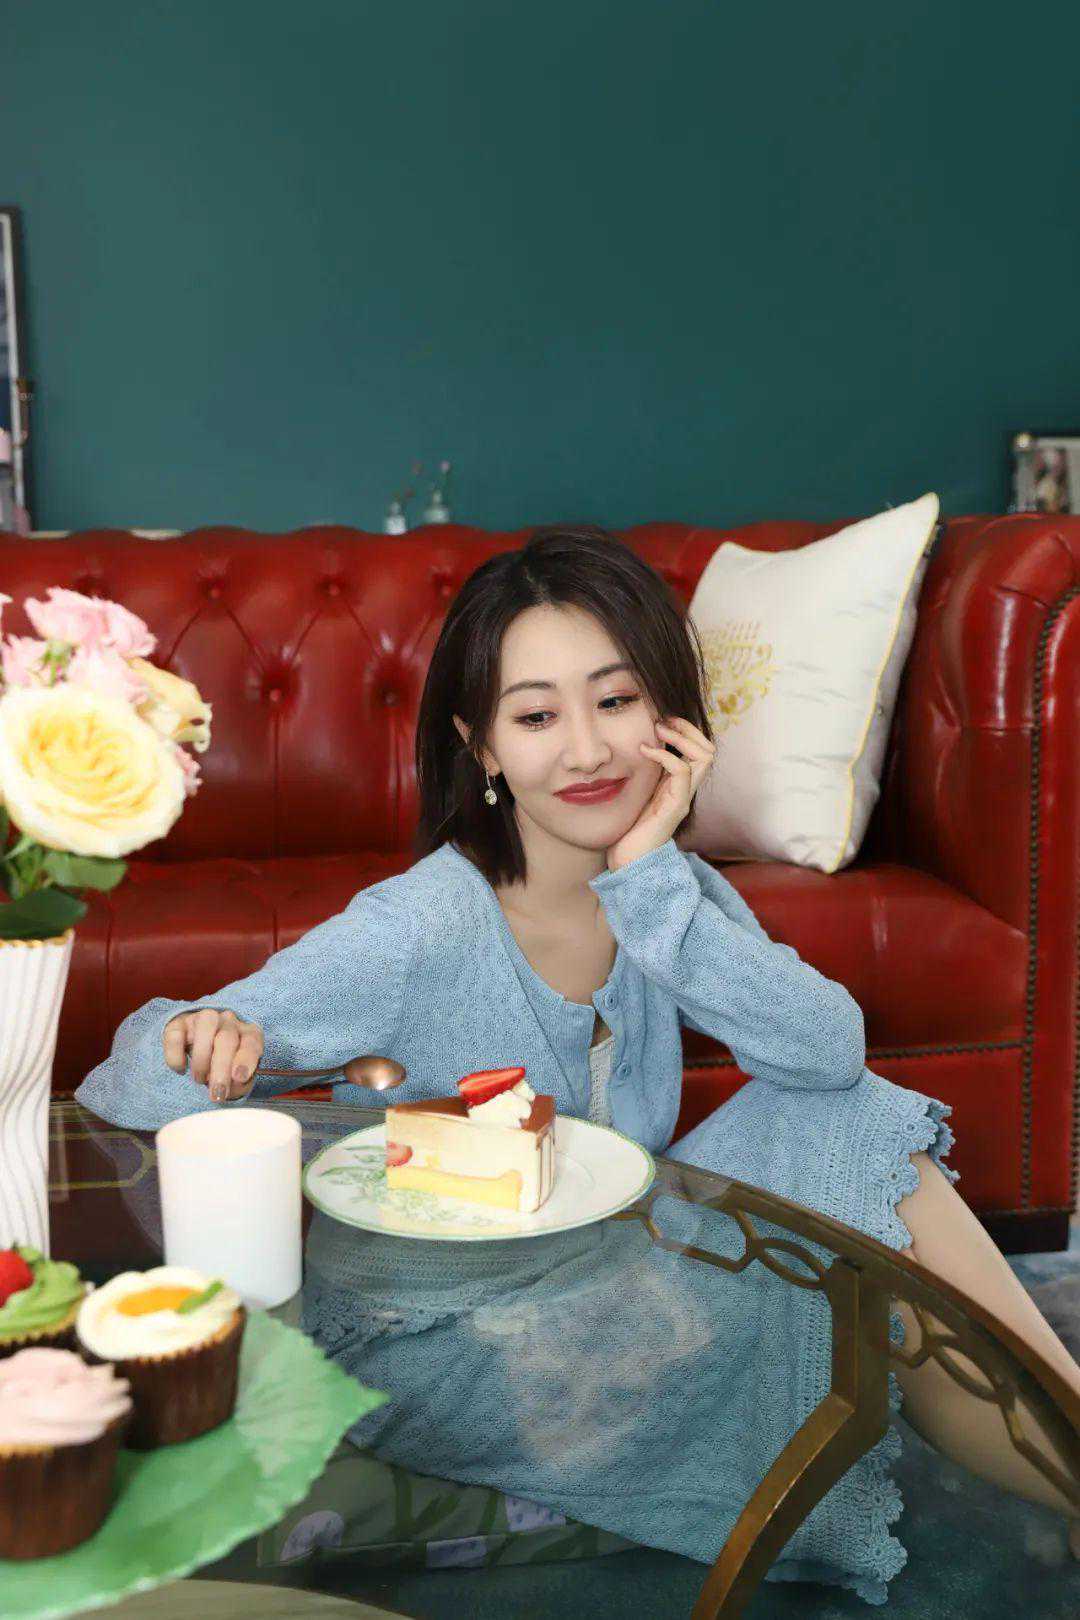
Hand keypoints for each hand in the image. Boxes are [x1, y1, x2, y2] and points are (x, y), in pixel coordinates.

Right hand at [163, 1008, 264, 1101]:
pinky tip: (181, 1068)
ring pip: (205, 1025)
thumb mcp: (237, 1079)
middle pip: (227, 1038)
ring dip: (202, 1058)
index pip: (252, 1041)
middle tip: (216, 1094)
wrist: (201, 1053)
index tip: (239, 1078)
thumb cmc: (226, 1068)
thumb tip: (233, 1084)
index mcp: (249, 1033)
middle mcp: (229, 1021)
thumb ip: (239, 1083)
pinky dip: (176, 1054)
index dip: (246, 1059)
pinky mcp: (179, 1024)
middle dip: (221, 1068)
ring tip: (200, 1079)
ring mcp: (204, 1019)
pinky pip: (176, 1034)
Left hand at [604, 716, 715, 871]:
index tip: (663, 720)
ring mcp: (684, 798)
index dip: (687, 730)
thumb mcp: (637, 790)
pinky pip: (683, 772)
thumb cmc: (627, 825)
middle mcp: (686, 789)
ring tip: (657, 730)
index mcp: (678, 784)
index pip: (699, 749)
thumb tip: (635, 741)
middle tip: (663, 721)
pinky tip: (645, 751)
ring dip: (681, 737)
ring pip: (704, 758)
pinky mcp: (676, 807)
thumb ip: (643, 771)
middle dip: (689, 728)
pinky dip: (665, 755)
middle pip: (709, 749)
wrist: (627, 858)